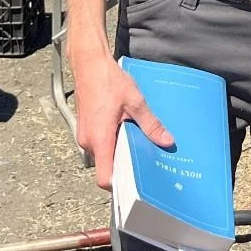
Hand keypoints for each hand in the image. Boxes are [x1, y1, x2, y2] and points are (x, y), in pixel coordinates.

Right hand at [68, 45, 173, 188]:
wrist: (89, 63)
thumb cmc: (109, 81)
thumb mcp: (135, 101)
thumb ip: (150, 124)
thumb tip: (166, 141)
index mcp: (100, 139)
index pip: (105, 178)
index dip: (119, 186)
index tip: (135, 183)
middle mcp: (88, 142)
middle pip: (106, 167)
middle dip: (123, 166)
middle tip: (143, 160)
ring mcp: (84, 135)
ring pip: (103, 154)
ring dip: (117, 151)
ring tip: (135, 141)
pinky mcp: (85, 128)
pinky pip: (99, 143)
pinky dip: (111, 141)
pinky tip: (124, 129)